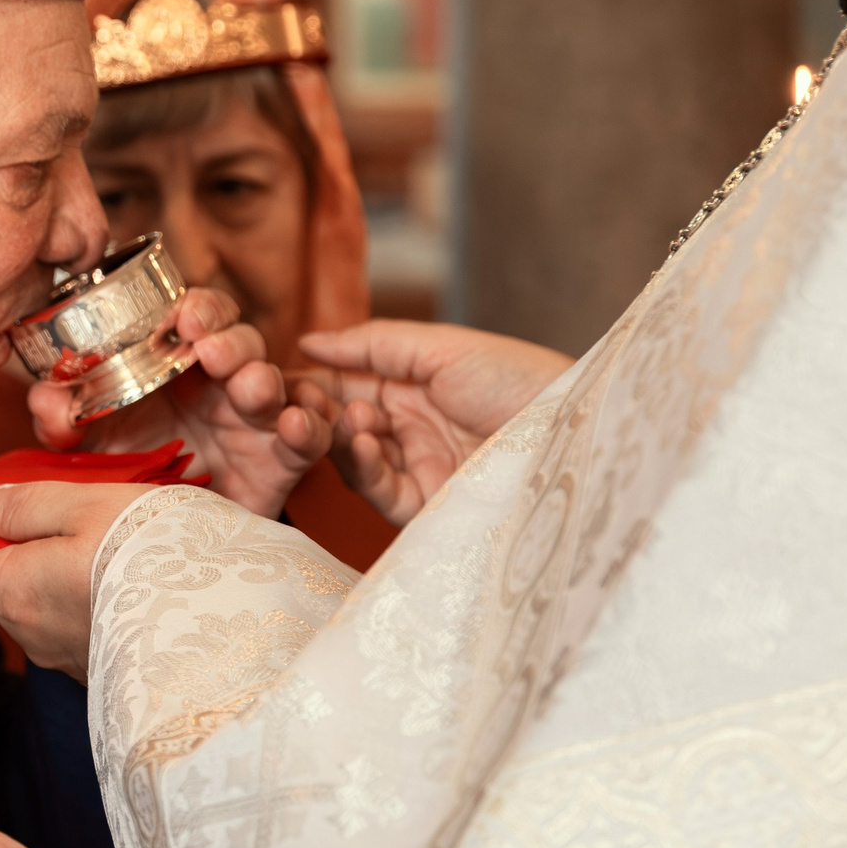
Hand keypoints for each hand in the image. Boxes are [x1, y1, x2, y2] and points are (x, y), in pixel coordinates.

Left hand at [0, 481, 156, 680]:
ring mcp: (72, 661)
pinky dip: (95, 602)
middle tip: (59, 513)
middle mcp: (34, 637)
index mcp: (14, 593)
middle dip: (15, 555)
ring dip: (61, 577)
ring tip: (109, 542)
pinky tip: (132, 579)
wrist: (236, 636)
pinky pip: (85, 630)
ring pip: (44, 611)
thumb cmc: (158, 559)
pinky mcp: (111, 673)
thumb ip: (24, 506)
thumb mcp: (88, 506)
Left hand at [27, 289, 334, 518]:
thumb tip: (40, 398)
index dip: (196, 308)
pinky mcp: (282, 460)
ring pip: (274, 381)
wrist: (172, 535)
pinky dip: (309, 425)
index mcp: (180, 365)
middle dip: (227, 337)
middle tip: (205, 346)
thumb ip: (65, 420)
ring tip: (247, 386)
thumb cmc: (141, 472)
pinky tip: (294, 424)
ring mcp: (257, 419)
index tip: (181, 315)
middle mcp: (223, 382)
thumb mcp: (96, 445)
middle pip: (240, 339)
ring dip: (262, 377)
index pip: (198, 316)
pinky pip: (310, 436)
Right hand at [298, 321, 572, 526]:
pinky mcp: (427, 505)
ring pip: (351, 458)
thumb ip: (371, 345)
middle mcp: (408, 426)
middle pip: (339, 423)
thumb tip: (308, 342)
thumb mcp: (439, 347)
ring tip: (344, 418)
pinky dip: (362, 466)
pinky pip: (379, 490)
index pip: (343, 383)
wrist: (572, 428)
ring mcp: (416, 465)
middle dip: (313, 413)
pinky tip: (363, 440)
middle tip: (292, 404)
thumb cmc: (516, 377)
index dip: (309, 382)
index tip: (274, 378)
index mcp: (410, 384)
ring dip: (338, 436)